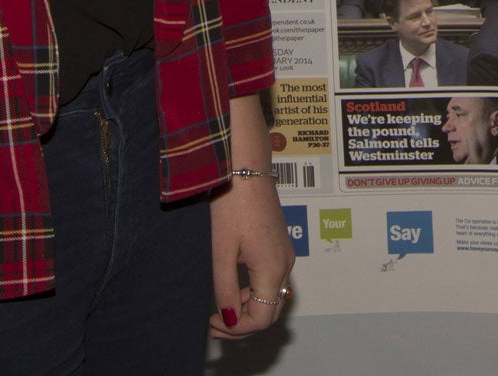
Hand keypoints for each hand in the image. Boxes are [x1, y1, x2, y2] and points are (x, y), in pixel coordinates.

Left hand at [207, 169, 294, 338]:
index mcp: (272, 268)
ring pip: (272, 296)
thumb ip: (226, 290)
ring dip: (248, 309)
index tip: (211, 325)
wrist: (245, 168)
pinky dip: (254, 292)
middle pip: (271, 310)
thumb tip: (229, 320)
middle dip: (243, 323)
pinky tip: (234, 288)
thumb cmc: (231, 206)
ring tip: (220, 308)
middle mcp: (285, 263)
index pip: (261, 318)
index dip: (236, 329)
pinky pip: (272, 280)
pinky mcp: (280, 243)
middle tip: (213, 324)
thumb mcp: (222, 253)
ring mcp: (285, 253)